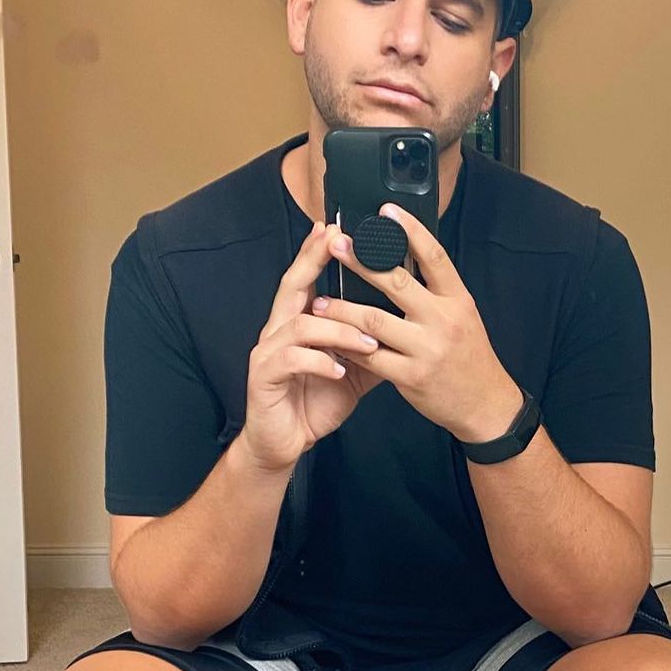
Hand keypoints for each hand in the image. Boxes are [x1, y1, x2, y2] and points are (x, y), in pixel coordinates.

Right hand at [242, 220, 382, 472]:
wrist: (285, 444)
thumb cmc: (315, 403)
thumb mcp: (352, 371)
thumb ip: (370, 345)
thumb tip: (407, 325)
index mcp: (298, 322)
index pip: (307, 278)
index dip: (317, 251)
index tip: (335, 226)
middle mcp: (278, 329)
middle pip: (292, 285)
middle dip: (313, 261)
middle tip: (335, 242)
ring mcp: (267, 352)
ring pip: (300, 324)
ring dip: (337, 330)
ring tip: (369, 343)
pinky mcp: (264, 377)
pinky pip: (292, 360)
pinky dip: (319, 362)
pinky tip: (339, 370)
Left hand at [311, 206, 522, 440]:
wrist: (486, 405)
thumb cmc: (469, 356)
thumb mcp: (462, 316)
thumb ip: (435, 291)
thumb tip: (403, 258)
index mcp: (458, 299)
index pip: (434, 257)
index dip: (410, 230)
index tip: (386, 210)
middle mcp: (444, 320)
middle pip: (397, 282)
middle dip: (362, 262)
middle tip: (337, 245)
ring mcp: (427, 349)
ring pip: (375, 321)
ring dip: (343, 309)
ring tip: (321, 301)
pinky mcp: (411, 376)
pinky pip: (370, 357)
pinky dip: (348, 346)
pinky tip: (332, 338)